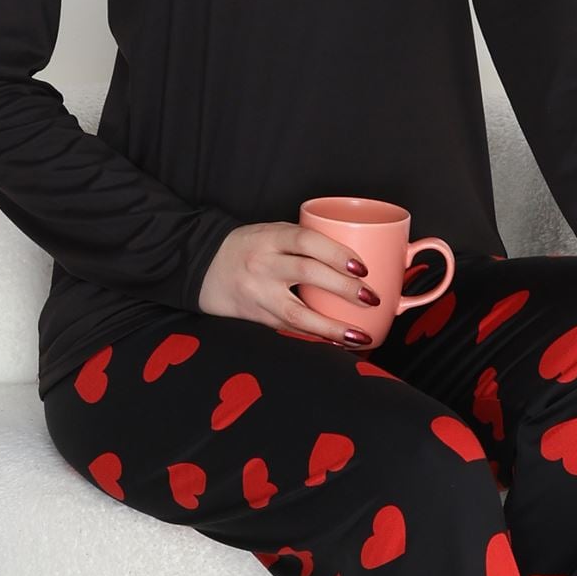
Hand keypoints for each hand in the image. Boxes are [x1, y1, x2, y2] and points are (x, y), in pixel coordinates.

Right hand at [197, 220, 382, 347]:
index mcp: (270, 238)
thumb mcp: (274, 232)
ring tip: (360, 336)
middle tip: (372, 298)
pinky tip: (338, 343)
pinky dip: (316, 337)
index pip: (306, 241)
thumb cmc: (251, 247)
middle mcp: (262, 264)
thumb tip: (360, 260)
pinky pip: (290, 329)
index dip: (336, 253)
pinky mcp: (257, 317)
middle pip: (307, 273)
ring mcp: (258, 294)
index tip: (362, 267)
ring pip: (297, 312)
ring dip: (331, 327)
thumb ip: (308, 242)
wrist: (204, 267)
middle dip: (343, 288)